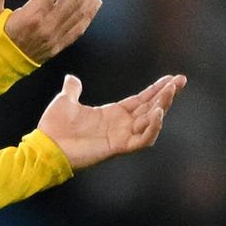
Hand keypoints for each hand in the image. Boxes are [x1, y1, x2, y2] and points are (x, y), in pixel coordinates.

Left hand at [37, 73, 186, 170]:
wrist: (45, 145)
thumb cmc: (55, 126)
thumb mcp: (65, 101)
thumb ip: (73, 90)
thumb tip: (71, 78)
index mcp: (113, 113)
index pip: (142, 99)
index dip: (156, 89)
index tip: (172, 78)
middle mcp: (121, 125)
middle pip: (151, 108)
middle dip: (166, 95)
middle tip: (180, 81)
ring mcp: (121, 136)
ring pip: (151, 123)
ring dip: (162, 107)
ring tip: (169, 93)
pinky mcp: (118, 147)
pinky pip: (142, 139)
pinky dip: (152, 128)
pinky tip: (157, 113)